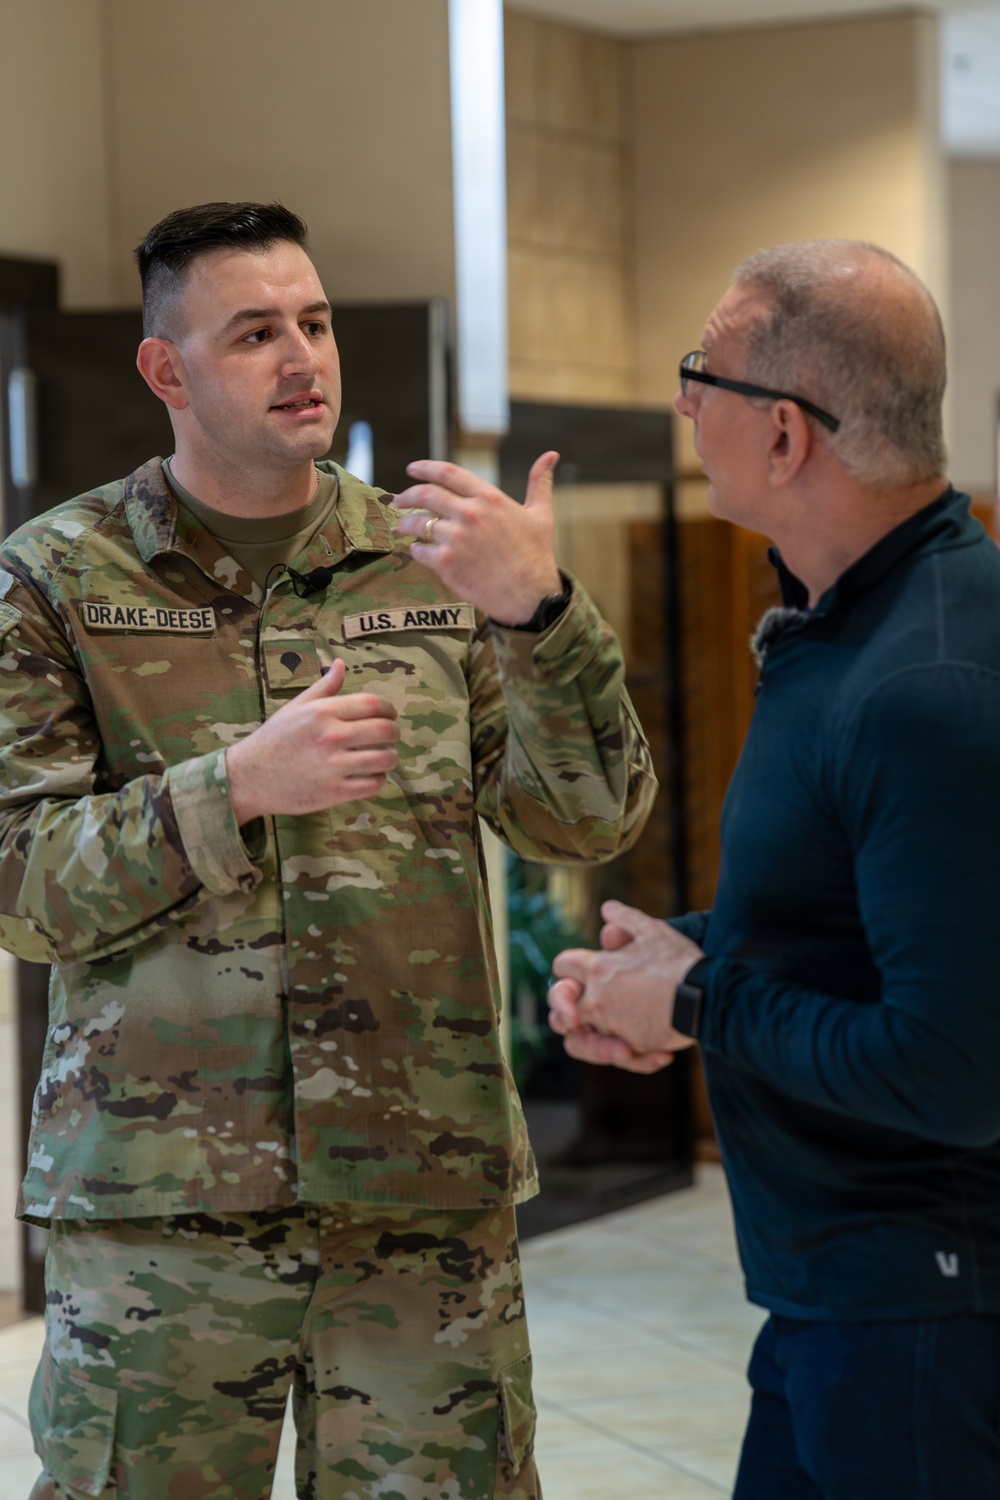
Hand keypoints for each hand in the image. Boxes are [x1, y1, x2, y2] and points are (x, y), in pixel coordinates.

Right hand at [226, 658, 398, 823]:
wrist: (249, 777)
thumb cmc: (273, 740)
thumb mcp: (295, 707)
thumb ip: (323, 687)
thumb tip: (341, 664)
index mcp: (323, 712)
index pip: (373, 704)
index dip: (390, 709)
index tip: (390, 715)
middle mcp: (331, 736)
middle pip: (385, 730)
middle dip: (394, 733)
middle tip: (391, 737)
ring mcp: (334, 766)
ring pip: (385, 759)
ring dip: (391, 758)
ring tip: (385, 757)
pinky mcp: (334, 792)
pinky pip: (373, 784)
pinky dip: (379, 779)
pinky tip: (372, 775)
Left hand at [394, 452, 562, 623]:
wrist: (530, 596)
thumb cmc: (536, 556)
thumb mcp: (541, 514)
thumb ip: (540, 483)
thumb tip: (551, 455)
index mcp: (489, 498)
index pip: (448, 473)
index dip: (425, 468)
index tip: (412, 469)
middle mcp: (469, 513)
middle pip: (425, 494)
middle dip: (407, 496)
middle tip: (398, 500)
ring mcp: (455, 538)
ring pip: (418, 524)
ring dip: (406, 524)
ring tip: (402, 527)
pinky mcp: (446, 563)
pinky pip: (420, 551)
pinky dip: (416, 550)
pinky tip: (418, 551)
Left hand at [551, 900, 702, 1056]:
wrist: (707, 995)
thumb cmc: (679, 960)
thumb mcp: (652, 930)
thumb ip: (625, 918)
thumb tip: (606, 910)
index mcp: (598, 969)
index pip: (562, 966)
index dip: (570, 967)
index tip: (585, 970)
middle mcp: (597, 1000)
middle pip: (559, 1008)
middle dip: (565, 1008)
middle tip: (579, 1010)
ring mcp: (611, 1026)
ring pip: (578, 1042)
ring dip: (592, 1041)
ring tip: (616, 1040)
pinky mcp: (632, 1047)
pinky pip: (619, 1057)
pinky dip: (632, 1056)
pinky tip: (657, 1053)